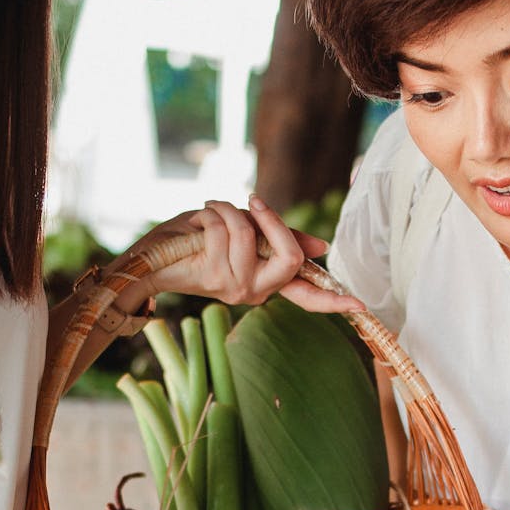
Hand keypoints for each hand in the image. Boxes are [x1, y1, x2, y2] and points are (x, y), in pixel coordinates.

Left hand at [115, 197, 364, 312]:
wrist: (149, 257)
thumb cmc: (195, 241)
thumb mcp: (244, 234)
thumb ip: (278, 240)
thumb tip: (323, 250)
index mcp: (265, 282)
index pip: (307, 297)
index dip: (333, 300)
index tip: (361, 307)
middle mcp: (254, 292)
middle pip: (288, 257)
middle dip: (271, 221)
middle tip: (251, 202)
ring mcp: (235, 289)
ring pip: (249, 236)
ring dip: (227, 210)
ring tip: (208, 213)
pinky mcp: (214, 278)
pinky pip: (227, 231)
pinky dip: (211, 213)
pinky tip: (196, 222)